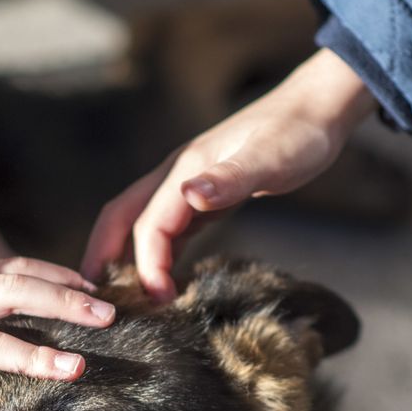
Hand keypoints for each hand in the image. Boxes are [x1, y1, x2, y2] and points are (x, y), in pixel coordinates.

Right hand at [82, 48, 376, 299]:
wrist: (317, 108)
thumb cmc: (299, 134)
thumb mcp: (271, 158)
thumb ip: (230, 178)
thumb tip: (190, 195)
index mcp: (186, 169)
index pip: (149, 225)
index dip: (147, 265)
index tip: (158, 302)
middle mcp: (177, 176)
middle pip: (122, 218)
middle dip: (104, 257)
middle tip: (94, 302)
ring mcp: (188, 186)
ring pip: (142, 224)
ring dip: (127, 259)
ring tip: (124, 300)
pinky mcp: (205, 196)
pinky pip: (168, 229)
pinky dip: (158, 255)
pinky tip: (164, 281)